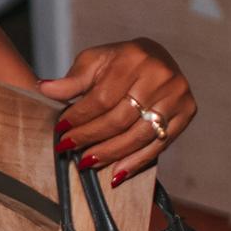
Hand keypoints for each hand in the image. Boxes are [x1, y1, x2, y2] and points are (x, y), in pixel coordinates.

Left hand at [37, 38, 197, 188]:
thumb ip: (71, 80)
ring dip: (111, 153)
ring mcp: (177, 96)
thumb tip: (43, 89)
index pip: (102, 97)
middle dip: (91, 136)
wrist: (155, 57)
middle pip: (120, 118)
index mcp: (134, 58)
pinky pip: (159, 145)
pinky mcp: (187, 113)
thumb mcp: (93, 61)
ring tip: (87, 162)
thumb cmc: (119, 60)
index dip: (80, 116)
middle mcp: (160, 76)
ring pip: (139, 135)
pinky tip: (117, 173)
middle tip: (68, 148)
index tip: (61, 129)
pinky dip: (137, 162)